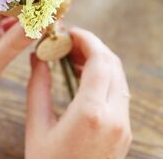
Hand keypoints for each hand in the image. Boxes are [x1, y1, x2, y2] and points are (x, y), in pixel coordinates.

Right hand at [25, 27, 131, 158]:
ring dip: (99, 60)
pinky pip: (119, 92)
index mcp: (92, 114)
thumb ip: (38, 87)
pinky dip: (104, 76)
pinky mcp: (125, 131)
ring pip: (119, 77)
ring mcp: (124, 125)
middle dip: (93, 46)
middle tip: (69, 40)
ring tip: (74, 54)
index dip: (86, 40)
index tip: (70, 31)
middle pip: (113, 65)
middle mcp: (115, 117)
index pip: (100, 61)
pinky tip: (84, 75)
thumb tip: (38, 57)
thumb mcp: (37, 127)